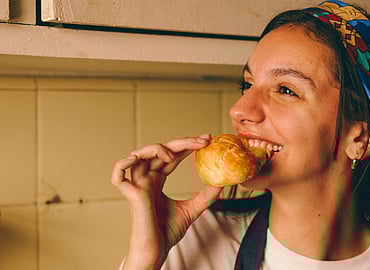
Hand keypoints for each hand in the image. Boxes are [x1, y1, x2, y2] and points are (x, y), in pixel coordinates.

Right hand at [111, 134, 222, 268]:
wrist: (157, 251)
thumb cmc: (168, 232)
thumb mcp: (193, 209)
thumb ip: (205, 196)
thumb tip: (222, 182)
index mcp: (157, 180)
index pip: (171, 156)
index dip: (187, 145)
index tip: (206, 140)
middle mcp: (146, 179)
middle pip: (160, 151)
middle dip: (182, 142)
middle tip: (203, 140)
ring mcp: (137, 185)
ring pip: (139, 155)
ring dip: (157, 148)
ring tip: (176, 155)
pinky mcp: (131, 195)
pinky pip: (118, 175)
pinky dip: (124, 163)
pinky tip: (140, 159)